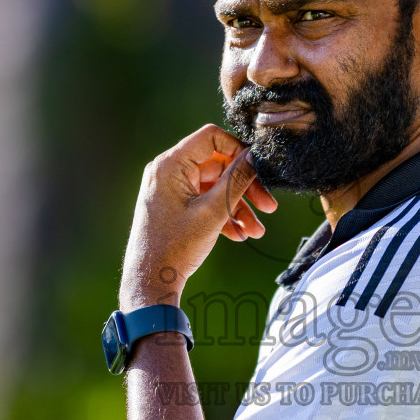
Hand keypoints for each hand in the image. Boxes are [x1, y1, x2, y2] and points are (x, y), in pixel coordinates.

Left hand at [121, 124, 278, 308]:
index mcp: (170, 165)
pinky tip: (240, 235)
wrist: (150, 282)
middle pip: (219, 165)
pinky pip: (206, 201)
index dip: (239, 150)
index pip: (212, 137)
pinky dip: (224, 215)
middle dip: (246, 187)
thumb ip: (237, 180)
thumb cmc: (175, 247)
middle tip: (269, 207)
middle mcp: (169, 172)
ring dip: (239, 206)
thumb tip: (256, 156)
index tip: (259, 169)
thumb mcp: (213, 212)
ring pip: (216, 187)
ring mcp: (172, 189)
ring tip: (257, 231)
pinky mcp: (176, 206)